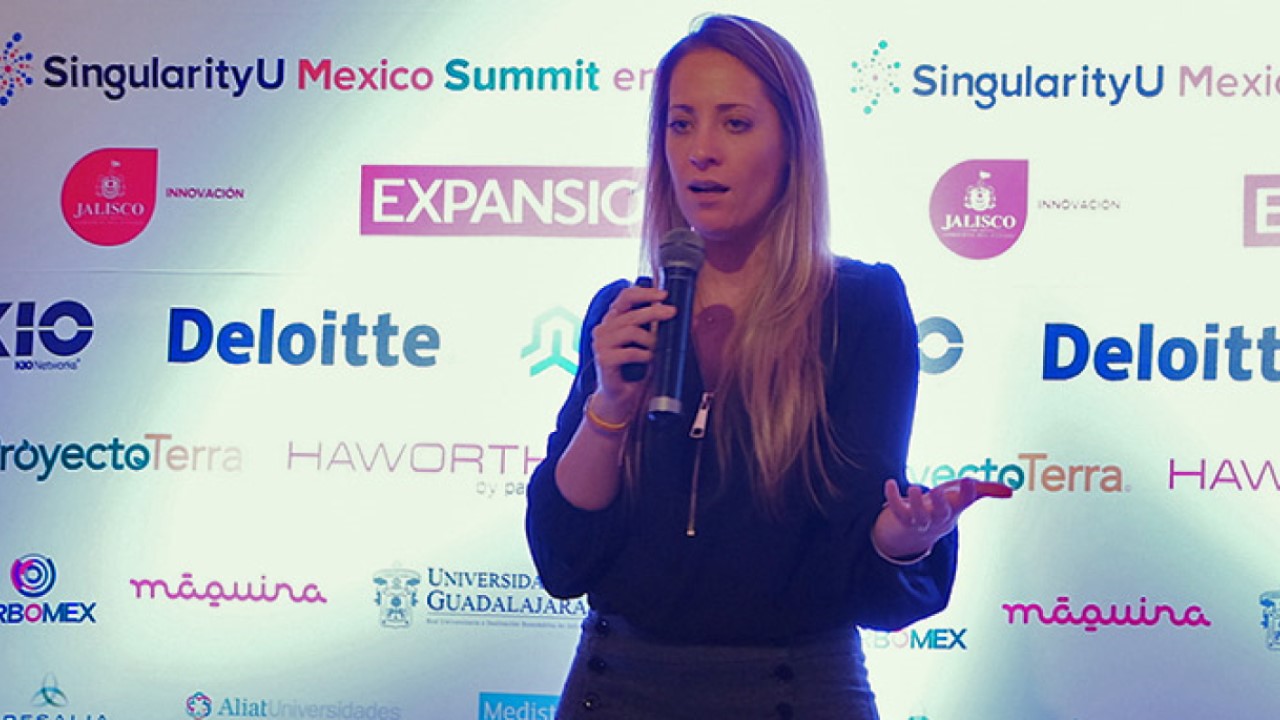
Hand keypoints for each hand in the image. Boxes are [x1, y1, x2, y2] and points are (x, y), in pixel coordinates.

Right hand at [588, 284, 675, 421]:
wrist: (618, 395)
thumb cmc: (632, 368)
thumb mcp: (644, 343)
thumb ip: (652, 327)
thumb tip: (676, 314)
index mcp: (612, 320)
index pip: (625, 297)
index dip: (644, 292)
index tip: (663, 295)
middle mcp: (604, 329)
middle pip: (631, 313)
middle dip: (655, 311)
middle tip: (671, 312)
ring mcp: (601, 344)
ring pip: (631, 330)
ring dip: (650, 339)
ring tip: (655, 348)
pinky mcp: (604, 359)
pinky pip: (630, 352)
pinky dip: (644, 355)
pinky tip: (648, 359)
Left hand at [872, 477, 1009, 560]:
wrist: (921, 530)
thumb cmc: (946, 505)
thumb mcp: (965, 496)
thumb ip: (987, 490)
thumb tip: (1012, 491)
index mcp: (954, 509)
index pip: (964, 502)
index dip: (967, 492)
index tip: (969, 479)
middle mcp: (938, 517)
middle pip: (940, 513)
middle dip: (940, 503)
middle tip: (937, 491)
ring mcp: (920, 519)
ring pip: (918, 516)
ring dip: (915, 503)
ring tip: (913, 488)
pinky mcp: (904, 517)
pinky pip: (897, 510)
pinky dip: (892, 498)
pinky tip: (889, 483)